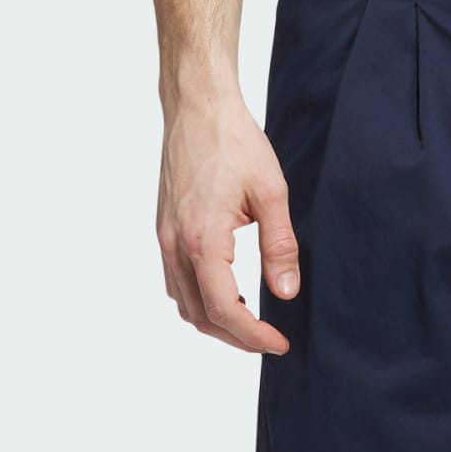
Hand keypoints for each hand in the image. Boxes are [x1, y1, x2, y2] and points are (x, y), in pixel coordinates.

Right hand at [156, 92, 300, 353]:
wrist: (197, 107)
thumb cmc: (234, 141)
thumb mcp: (270, 190)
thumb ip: (280, 244)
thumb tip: (286, 292)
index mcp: (202, 240)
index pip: (224, 310)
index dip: (253, 336)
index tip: (280, 344)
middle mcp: (176, 246)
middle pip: (200, 315)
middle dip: (235, 336)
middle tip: (270, 338)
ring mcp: (165, 239)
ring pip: (184, 303)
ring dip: (215, 321)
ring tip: (251, 322)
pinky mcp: (164, 229)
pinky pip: (175, 281)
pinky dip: (198, 299)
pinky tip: (224, 292)